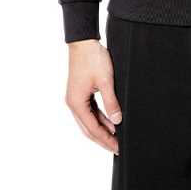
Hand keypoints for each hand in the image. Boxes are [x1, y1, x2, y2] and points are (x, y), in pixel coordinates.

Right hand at [65, 39, 122, 155]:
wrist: (84, 41)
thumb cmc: (92, 58)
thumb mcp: (105, 81)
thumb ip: (111, 102)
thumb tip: (117, 121)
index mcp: (76, 103)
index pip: (92, 129)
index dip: (105, 140)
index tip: (117, 148)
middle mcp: (73, 103)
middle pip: (88, 128)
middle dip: (103, 139)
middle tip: (117, 148)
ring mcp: (76, 98)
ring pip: (89, 120)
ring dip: (101, 129)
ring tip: (115, 137)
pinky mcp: (80, 92)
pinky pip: (90, 110)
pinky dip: (99, 117)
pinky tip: (110, 121)